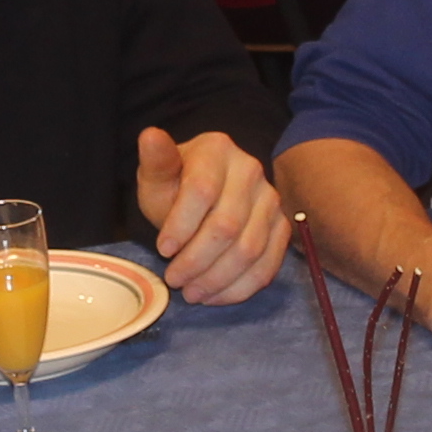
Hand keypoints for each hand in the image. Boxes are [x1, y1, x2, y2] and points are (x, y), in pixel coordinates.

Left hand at [133, 125, 289, 304]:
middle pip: (227, 225)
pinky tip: (216, 296)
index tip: (162, 250)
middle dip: (197, 260)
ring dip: (217, 279)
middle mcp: (250, 170)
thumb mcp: (157, 175)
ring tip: (191, 293)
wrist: (202, 194)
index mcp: (217, 149)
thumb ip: (155, 162)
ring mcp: (271, 198)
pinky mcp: (282, 225)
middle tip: (174, 280)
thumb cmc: (175, 185)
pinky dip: (241, 287)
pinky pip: (268, 264)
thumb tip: (149, 135)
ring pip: (249, 249)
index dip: (181, 225)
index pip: (202, 190)